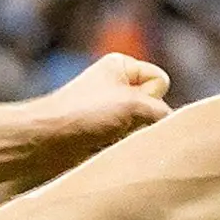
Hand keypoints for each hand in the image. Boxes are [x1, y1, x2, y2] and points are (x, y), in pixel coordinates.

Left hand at [23, 53, 171, 171]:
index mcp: (121, 66)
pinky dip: (121, 150)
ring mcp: (110, 113)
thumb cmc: (85, 114)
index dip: (151, 97)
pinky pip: (128, 144)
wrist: (44, 142)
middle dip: (144, 121)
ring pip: (142, 128)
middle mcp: (117, 86)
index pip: (160, 81)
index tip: (126, 105)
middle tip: (118, 127)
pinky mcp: (102, 137)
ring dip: (132, 139)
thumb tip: (175, 133)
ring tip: (109, 142)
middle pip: (154, 107)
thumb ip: (163, 112)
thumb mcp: (134, 104)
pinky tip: (106, 153)